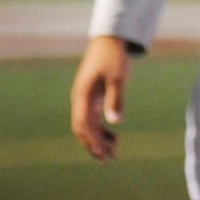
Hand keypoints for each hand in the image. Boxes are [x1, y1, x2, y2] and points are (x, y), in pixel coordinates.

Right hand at [70, 35, 130, 161]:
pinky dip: (100, 129)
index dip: (92, 141)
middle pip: (83, 129)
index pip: (83, 125)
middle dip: (94, 145)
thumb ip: (116, 99)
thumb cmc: (114, 57)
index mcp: (83, 95)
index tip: (103, 154)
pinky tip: (112, 135)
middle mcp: (80, 99)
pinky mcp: (91, 97)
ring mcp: (84, 98)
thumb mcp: (118, 77)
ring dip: (98, 139)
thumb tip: (115, 123)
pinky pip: (92, 118)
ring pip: (87, 125)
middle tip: (109, 159)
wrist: (110, 40)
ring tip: (113, 152)